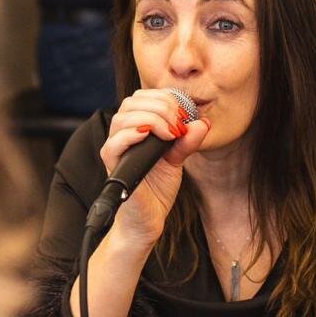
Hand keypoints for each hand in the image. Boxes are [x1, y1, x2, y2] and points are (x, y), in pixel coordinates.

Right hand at [99, 89, 210, 246]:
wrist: (149, 219)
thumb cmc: (157, 189)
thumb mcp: (177, 160)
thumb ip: (187, 141)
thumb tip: (202, 122)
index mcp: (136, 128)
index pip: (143, 97)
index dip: (164, 98)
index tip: (184, 113)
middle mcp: (123, 135)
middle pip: (133, 102)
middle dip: (161, 107)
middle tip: (179, 124)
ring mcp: (116, 150)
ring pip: (123, 118)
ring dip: (151, 119)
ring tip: (170, 133)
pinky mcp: (112, 166)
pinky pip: (114, 143)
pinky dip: (132, 135)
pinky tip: (150, 137)